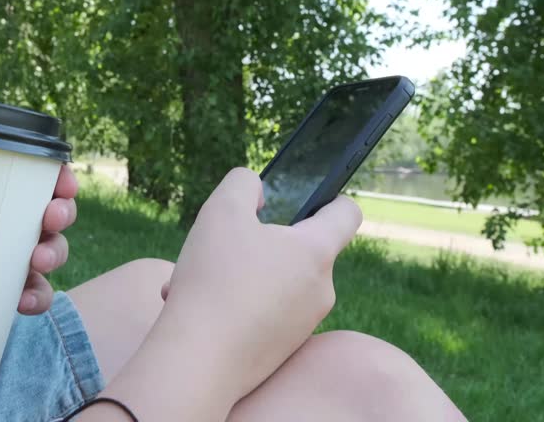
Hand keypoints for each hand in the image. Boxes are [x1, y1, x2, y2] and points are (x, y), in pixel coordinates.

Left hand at [0, 131, 77, 315]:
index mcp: (4, 192)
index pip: (46, 179)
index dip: (63, 178)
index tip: (62, 181)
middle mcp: (21, 224)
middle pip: (59, 214)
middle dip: (63, 213)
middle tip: (50, 217)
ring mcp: (20, 259)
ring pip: (55, 253)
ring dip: (54, 254)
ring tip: (36, 261)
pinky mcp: (12, 290)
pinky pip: (38, 295)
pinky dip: (37, 297)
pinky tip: (23, 300)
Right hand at [157, 168, 360, 400]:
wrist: (200, 360)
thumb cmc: (214, 279)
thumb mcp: (221, 210)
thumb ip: (242, 184)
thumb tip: (256, 192)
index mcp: (316, 252)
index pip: (346, 213)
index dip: (328, 198)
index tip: (302, 200)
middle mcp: (321, 290)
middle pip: (299, 250)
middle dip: (258, 243)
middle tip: (222, 246)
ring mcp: (303, 324)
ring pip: (273, 282)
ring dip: (237, 275)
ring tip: (197, 281)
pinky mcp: (282, 350)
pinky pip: (262, 314)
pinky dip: (234, 305)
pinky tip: (198, 307)